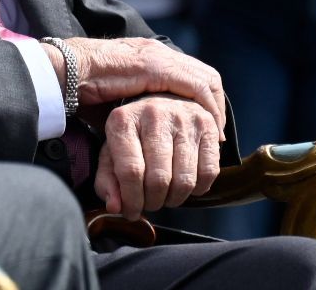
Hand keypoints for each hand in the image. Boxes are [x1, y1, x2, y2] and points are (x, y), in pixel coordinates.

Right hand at [51, 36, 225, 136]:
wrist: (68, 71)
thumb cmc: (85, 88)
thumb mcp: (118, 99)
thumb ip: (136, 110)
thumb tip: (147, 136)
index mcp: (150, 56)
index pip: (191, 75)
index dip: (203, 101)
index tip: (205, 126)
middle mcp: (160, 53)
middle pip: (206, 75)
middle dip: (215, 105)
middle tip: (214, 131)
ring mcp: (160, 57)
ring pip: (207, 79)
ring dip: (214, 108)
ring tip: (213, 133)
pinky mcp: (157, 67)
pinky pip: (196, 86)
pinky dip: (206, 107)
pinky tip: (205, 126)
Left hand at [93, 95, 221, 217]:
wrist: (165, 102)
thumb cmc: (135, 135)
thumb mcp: (111, 152)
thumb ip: (107, 181)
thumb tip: (115, 207)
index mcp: (123, 119)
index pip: (130, 171)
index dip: (131, 200)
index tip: (131, 212)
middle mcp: (154, 113)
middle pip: (158, 179)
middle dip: (153, 202)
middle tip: (150, 204)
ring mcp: (184, 117)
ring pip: (184, 180)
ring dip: (174, 199)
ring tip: (166, 196)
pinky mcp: (209, 125)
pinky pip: (208, 173)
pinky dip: (197, 189)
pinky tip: (186, 185)